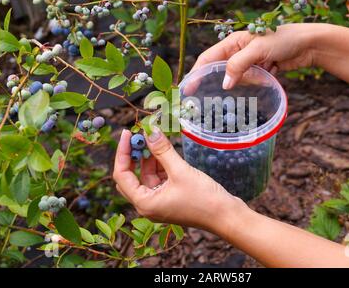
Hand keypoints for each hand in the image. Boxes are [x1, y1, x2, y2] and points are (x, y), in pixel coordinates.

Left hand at [113, 128, 245, 231]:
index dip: (123, 152)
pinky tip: (165, 150)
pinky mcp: (170, 198)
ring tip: (155, 138)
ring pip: (146, 176)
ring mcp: (159, 202)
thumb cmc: (204, 198)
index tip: (128, 133)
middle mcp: (148, 205)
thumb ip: (163, 151)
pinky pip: (159, 179)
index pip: (122, 175)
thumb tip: (150, 132)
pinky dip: (160, 164)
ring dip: (149, 158)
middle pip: (131, 176)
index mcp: (144, 203)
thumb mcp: (180, 171)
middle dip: (134, 155)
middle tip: (140, 135)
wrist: (226, 216)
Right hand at [193, 23, 319, 88]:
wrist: (309, 44)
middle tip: (228, 91)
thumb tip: (224, 85)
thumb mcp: (257, 50)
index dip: (196, 73)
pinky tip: (273, 71)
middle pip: (223, 71)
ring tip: (268, 69)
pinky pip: (254, 81)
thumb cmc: (283, 39)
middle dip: (228, 80)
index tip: (188, 90)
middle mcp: (238, 52)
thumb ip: (238, 66)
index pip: (208, 59)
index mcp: (232, 42)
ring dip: (252, 79)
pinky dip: (262, 80)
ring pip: (240, 79)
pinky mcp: (261, 70)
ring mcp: (250, 62)